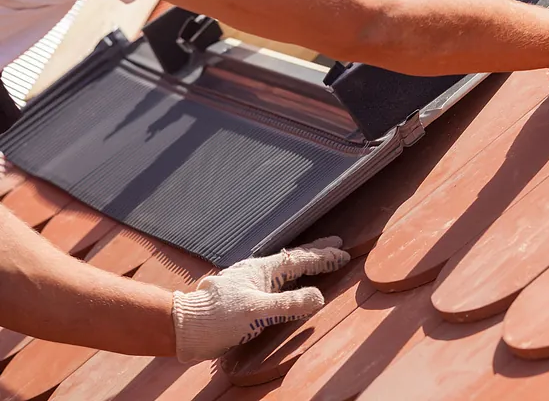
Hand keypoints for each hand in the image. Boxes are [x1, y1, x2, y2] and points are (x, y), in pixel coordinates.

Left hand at [172, 236, 349, 362]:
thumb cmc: (220, 318)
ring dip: (302, 260)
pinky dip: (289, 272)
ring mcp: (249, 279)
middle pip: (293, 256)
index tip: (344, 254)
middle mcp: (258, 270)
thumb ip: (289, 304)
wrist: (185, 325)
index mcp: (264, 270)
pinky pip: (274, 275)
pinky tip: (285, 279)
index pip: (301, 260)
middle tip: (336, 243)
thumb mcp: (258, 313)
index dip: (324, 258)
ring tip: (315, 257)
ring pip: (283, 264)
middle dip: (316, 250)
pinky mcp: (243, 291)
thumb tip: (318, 296)